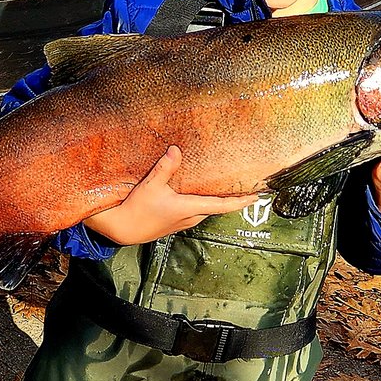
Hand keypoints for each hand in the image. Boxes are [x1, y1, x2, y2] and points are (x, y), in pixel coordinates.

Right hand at [83, 146, 260, 244]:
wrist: (123, 230)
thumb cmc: (136, 209)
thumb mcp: (150, 186)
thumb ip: (164, 168)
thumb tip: (175, 150)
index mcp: (189, 208)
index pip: (222, 205)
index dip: (241, 201)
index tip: (257, 196)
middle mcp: (191, 217)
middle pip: (218, 207)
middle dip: (232, 198)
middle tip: (245, 186)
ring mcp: (184, 222)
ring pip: (207, 209)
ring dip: (217, 200)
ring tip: (226, 187)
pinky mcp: (176, 222)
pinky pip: (197, 211)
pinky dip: (204, 202)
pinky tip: (200, 193)